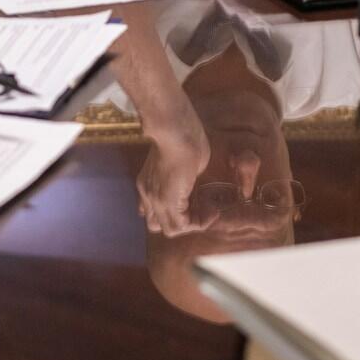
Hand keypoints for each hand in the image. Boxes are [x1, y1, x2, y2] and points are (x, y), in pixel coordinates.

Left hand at [136, 109, 208, 235]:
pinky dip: (200, 222)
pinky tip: (213, 209)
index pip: (150, 212)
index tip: (195, 204)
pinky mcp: (167, 201)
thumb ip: (184, 173)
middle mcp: (146, 193)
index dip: (171, 213)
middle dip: (181, 222)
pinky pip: (182, 227)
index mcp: (147, 182)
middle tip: (202, 208)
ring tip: (210, 209)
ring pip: (170, 230)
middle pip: (156, 225)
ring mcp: (154, 198)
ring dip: (194, 224)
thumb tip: (194, 176)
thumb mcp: (184, 155)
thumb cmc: (183, 134)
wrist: (175, 129)